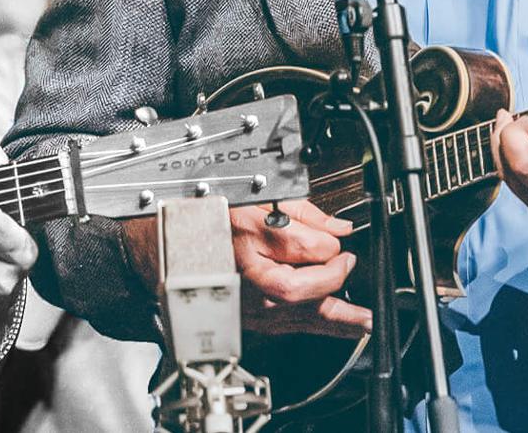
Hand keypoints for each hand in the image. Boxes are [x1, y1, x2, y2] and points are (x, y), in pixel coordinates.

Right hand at [125, 198, 369, 338]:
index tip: (339, 238)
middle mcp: (246, 274)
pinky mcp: (248, 318)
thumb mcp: (255, 200)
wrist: (161, 249)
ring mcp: (245, 301)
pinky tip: (341, 327)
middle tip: (348, 264)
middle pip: (300, 287)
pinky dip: (318, 325)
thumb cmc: (201, 219)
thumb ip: (301, 212)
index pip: (304, 246)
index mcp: (247, 236)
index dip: (330, 242)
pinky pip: (289, 325)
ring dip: (338, 317)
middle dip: (333, 277)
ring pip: (299, 314)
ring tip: (365, 319)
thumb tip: (336, 226)